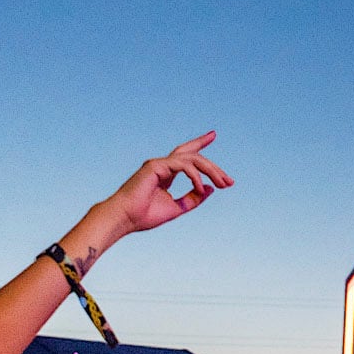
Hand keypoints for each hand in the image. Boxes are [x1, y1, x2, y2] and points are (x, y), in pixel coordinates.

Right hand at [98, 134, 233, 235]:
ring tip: (222, 184)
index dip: (200, 143)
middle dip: (213, 166)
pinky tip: (200, 187)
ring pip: (192, 159)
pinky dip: (194, 176)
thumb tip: (211, 188)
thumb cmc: (144, 216)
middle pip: (193, 155)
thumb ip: (193, 198)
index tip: (213, 135)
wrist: (124, 219)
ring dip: (210, 170)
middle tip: (229, 180)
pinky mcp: (155, 165)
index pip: (186, 155)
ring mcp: (159, 164)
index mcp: (166, 173)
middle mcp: (163, 165)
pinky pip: (183, 165)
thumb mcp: (176, 208)